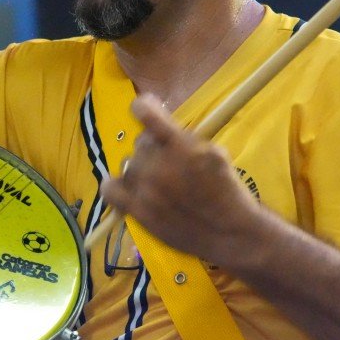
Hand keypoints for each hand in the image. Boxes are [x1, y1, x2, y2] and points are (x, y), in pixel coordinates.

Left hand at [99, 93, 259, 262]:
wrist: (229, 233)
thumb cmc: (227, 191)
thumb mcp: (215, 153)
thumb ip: (186, 139)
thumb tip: (163, 127)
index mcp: (179, 146)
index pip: (145, 113)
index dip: (145, 107)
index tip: (149, 108)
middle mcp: (157, 165)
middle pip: (141, 142)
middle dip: (155, 147)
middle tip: (172, 163)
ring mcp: (144, 189)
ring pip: (129, 163)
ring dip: (142, 167)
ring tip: (159, 181)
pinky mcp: (137, 210)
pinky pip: (110, 189)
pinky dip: (113, 183)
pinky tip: (124, 184)